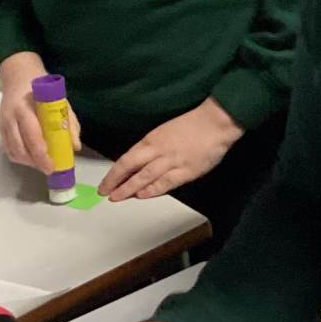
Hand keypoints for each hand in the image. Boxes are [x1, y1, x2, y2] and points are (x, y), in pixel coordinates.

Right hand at [0, 51, 79, 170]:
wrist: (18, 77)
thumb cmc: (40, 89)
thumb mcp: (59, 100)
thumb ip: (68, 122)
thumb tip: (74, 146)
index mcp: (24, 108)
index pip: (32, 135)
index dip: (41, 154)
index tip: (52, 165)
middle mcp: (10, 117)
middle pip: (20, 148)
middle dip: (35, 162)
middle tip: (49, 168)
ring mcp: (3, 124)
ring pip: (13, 152)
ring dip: (28, 162)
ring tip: (42, 162)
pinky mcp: (0, 130)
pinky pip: (8, 150)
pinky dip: (20, 158)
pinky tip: (32, 157)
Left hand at [99, 98, 241, 200]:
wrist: (215, 123)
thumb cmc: (191, 125)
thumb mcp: (164, 133)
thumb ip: (151, 149)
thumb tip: (136, 165)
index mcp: (151, 140)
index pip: (126, 160)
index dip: (113, 174)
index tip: (105, 184)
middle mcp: (158, 151)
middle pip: (132, 169)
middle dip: (117, 183)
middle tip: (106, 194)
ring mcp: (172, 162)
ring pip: (145, 177)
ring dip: (130, 189)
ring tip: (119, 198)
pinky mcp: (187, 172)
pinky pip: (166, 183)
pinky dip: (153, 190)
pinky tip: (142, 196)